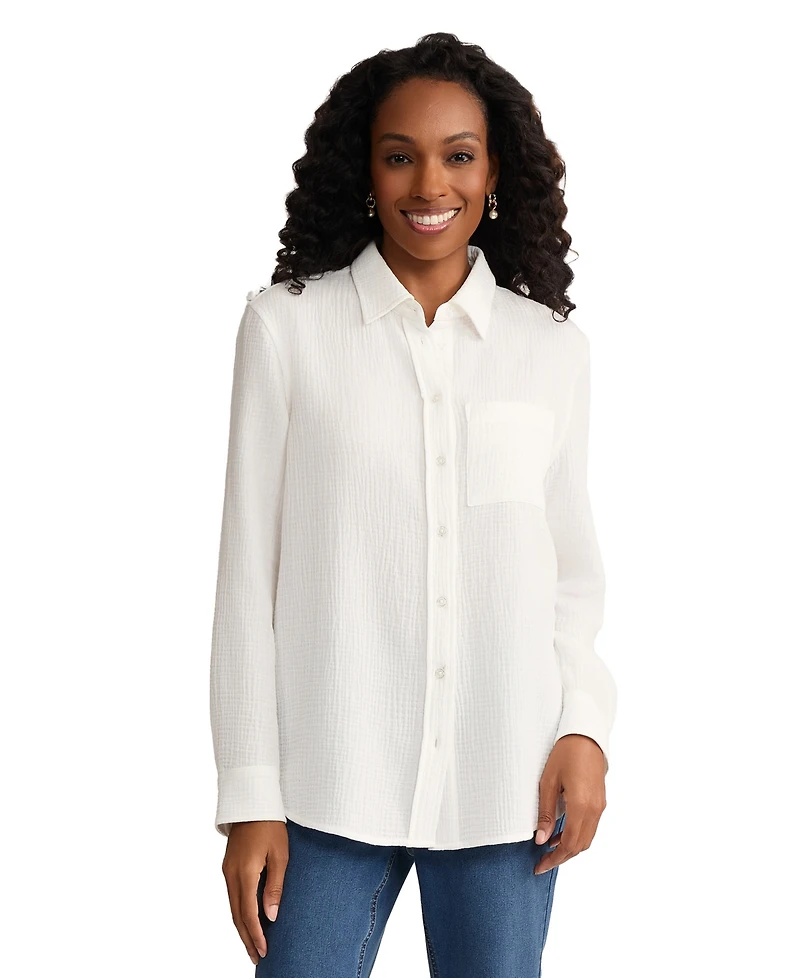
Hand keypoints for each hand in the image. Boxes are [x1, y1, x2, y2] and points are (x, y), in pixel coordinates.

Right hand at [222, 820, 288, 964]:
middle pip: (237, 915)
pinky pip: (232, 897)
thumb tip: (271, 915)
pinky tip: (246, 921)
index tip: (265, 950)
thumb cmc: (270, 826)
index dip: (257, 934)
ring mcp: (227, 871)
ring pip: (232, 908)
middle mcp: (231, 875)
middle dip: (246, 938)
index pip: (249, 913)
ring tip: (252, 945)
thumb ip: (275, 885)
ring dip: (241, 928)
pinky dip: (239, 913)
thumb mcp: (280, 854)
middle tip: (256, 957)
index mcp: (245, 872)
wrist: (252, 803)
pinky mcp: (228, 867)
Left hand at [533, 734, 606, 874]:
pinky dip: (577, 836)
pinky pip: (590, 827)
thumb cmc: (565, 754)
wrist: (586, 735)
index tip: (539, 867)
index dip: (554, 859)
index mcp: (581, 806)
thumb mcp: (548, 782)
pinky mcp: (600, 801)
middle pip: (580, 846)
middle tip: (542, 863)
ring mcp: (600, 806)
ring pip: (587, 838)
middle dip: (561, 858)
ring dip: (569, 848)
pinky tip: (561, 834)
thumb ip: (546, 813)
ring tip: (549, 850)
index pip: (569, 844)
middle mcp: (594, 810)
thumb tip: (541, 839)